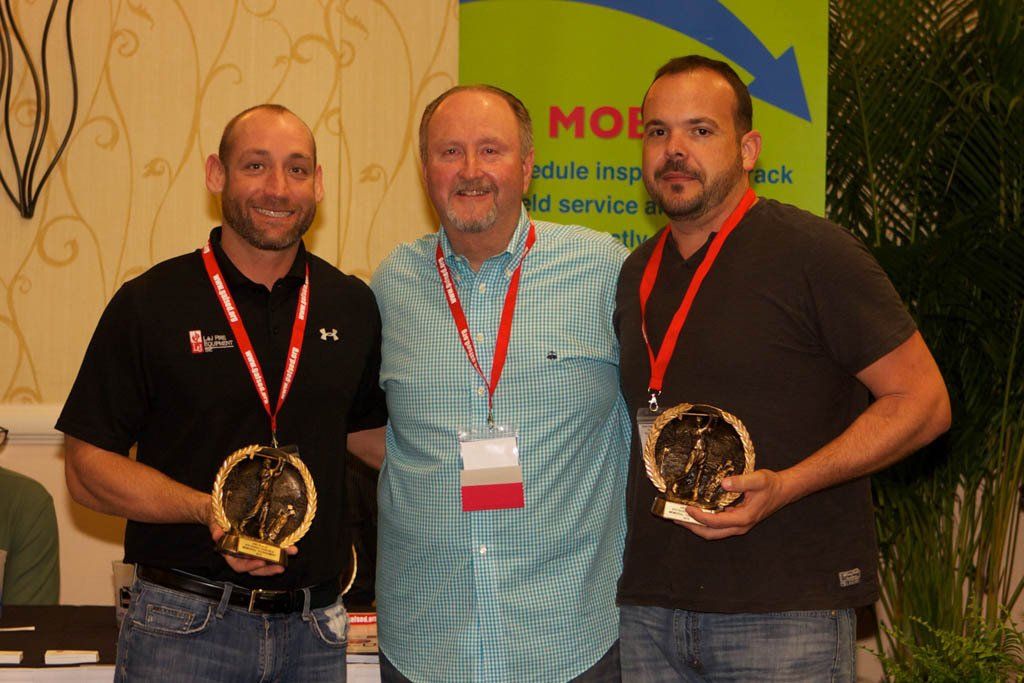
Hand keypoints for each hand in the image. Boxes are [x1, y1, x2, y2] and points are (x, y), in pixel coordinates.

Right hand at [207, 504, 296, 576]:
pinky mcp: (261, 542)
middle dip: (269, 568)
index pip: (239, 565)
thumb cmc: (217, 519)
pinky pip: (270, 549)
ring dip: (278, 559)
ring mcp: (252, 549)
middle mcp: (243, 554)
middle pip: (256, 567)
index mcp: (230, 554)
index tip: (261, 562)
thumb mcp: (215, 523)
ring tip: (291, 553)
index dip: (250, 566)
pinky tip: (290, 546)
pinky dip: (280, 549)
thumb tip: (217, 534)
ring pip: (265, 560)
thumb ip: (216, 529)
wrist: (219, 513)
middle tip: (281, 566)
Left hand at [674, 469, 789, 539]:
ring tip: (681, 516)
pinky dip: (705, 521)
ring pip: (714, 532)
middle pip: (711, 533)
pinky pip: (718, 525)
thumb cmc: (771, 485)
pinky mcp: (737, 520)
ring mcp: (738, 525)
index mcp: (743, 518)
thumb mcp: (758, 479)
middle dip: (692, 527)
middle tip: (676, 518)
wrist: (783, 490)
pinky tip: (697, 511)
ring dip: (697, 526)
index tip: (687, 507)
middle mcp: (739, 526)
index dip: (699, 517)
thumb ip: (741, 481)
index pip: (715, 522)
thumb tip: (723, 483)